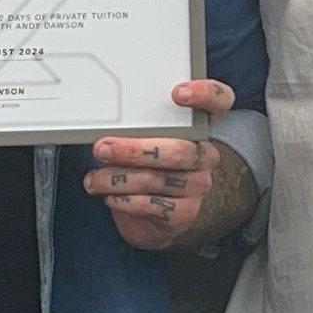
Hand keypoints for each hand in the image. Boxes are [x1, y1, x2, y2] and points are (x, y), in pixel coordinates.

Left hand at [85, 80, 239, 250]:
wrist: (153, 218)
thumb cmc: (145, 169)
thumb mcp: (142, 141)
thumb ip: (134, 128)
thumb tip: (101, 126)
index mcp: (198, 127)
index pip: (219, 102)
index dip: (205, 94)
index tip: (177, 94)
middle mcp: (204, 155)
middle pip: (178, 151)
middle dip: (134, 150)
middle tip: (102, 148)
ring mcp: (197, 185)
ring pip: (158, 179)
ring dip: (119, 178)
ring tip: (94, 179)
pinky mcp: (184, 212)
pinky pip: (152, 205)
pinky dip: (125, 201)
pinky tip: (110, 196)